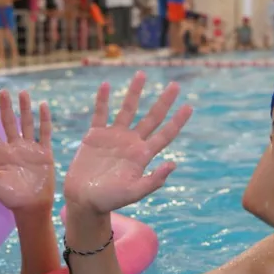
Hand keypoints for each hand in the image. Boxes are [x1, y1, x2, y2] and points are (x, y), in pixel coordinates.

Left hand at [0, 90, 54, 215]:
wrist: (32, 207)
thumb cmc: (11, 198)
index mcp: (1, 154)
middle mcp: (15, 147)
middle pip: (9, 123)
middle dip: (5, 107)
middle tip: (2, 92)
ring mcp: (30, 148)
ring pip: (27, 123)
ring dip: (25, 108)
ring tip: (23, 93)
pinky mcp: (44, 152)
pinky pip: (44, 132)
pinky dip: (44, 119)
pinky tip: (43, 106)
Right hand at [63, 71, 192, 214]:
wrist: (83, 199)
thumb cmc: (109, 199)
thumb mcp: (134, 192)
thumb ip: (153, 180)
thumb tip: (174, 164)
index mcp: (143, 155)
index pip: (165, 134)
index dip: (178, 121)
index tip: (190, 106)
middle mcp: (132, 142)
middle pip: (152, 117)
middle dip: (164, 101)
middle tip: (176, 85)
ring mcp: (114, 136)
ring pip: (128, 109)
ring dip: (135, 92)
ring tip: (142, 74)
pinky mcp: (95, 135)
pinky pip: (101, 113)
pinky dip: (103, 99)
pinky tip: (107, 85)